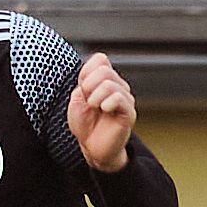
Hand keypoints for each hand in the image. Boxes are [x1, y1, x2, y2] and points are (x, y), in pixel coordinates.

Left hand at [67, 52, 135, 171]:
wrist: (91, 147)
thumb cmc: (85, 124)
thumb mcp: (77, 98)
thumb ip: (85, 80)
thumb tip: (97, 67)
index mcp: (105, 81)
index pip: (100, 59)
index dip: (86, 72)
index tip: (83, 90)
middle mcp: (118, 86)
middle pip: (104, 70)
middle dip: (88, 86)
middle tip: (88, 102)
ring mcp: (125, 99)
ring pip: (110, 84)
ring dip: (94, 97)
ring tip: (95, 108)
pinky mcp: (129, 112)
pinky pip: (119, 98)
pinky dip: (106, 103)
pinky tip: (104, 111)